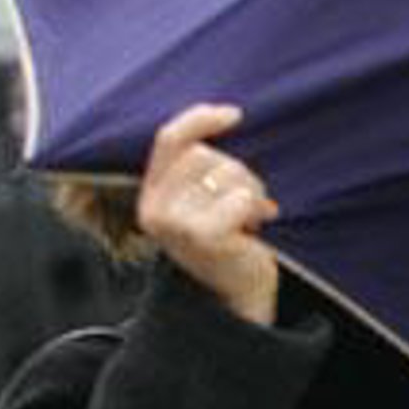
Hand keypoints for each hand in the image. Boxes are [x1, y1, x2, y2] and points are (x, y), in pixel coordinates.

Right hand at [136, 104, 280, 324]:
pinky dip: (255, 206)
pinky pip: (239, 197)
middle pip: (204, 155)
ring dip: (251, 189)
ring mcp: (175, 223)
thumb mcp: (208, 200)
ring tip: (252, 215)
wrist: (239, 295)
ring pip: (224, 173)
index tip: (235, 114)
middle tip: (249, 200)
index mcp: (152, 194)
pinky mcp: (202, 235)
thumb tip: (228, 115)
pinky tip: (256, 226)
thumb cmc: (229, 240)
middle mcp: (155, 209)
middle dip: (237, 171)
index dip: (201, 119)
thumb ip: (204, 168)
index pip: (170, 139)